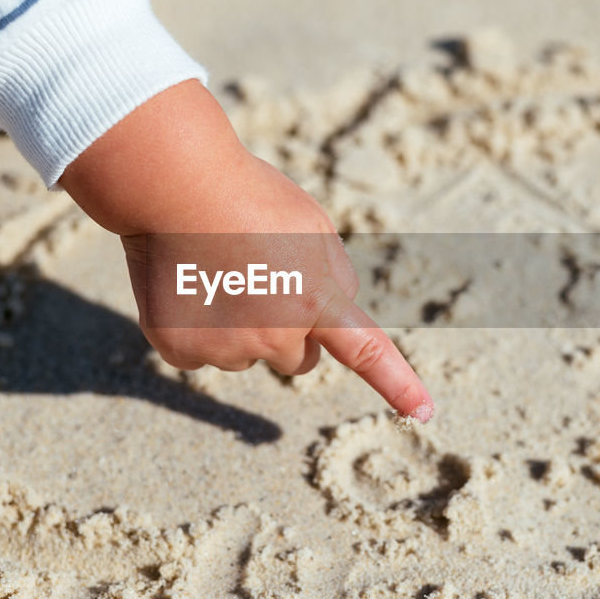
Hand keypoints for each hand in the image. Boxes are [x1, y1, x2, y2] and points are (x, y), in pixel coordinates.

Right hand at [59, 80, 433, 421]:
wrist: (174, 186)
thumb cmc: (249, 197)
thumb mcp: (313, 227)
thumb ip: (334, 277)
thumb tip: (333, 318)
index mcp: (315, 300)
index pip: (366, 351)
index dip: (398, 384)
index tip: (424, 412)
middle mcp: (274, 336)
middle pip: (297, 357)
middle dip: (288, 332)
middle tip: (262, 280)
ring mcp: (225, 348)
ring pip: (245, 353)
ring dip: (238, 324)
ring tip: (218, 270)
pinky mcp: (181, 350)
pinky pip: (199, 352)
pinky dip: (194, 326)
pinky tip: (187, 284)